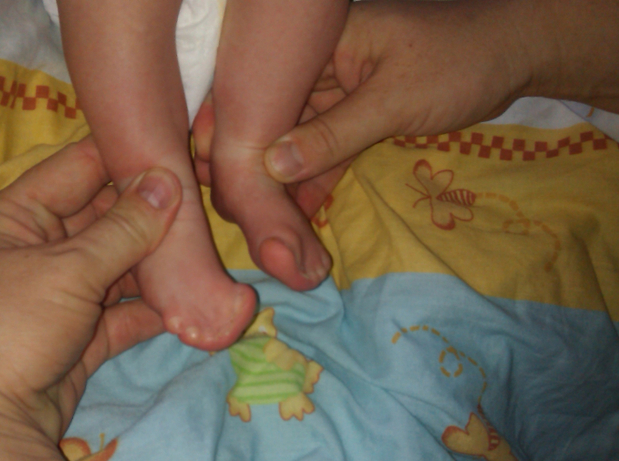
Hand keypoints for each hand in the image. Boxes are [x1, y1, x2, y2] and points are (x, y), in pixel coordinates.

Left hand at [0, 137, 181, 460]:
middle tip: (200, 207)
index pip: (78, 168)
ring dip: (156, 265)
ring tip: (201, 255)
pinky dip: (151, 308)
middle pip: (104, 218)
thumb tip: (167, 179)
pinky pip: (123, 309)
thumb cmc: (10, 324)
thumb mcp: (68, 268)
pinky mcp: (81, 334)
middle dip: (150, 216)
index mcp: (17, 215)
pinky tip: (188, 300)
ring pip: (119, 266)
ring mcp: (61, 293)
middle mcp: (39, 248)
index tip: (176, 151)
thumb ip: (125, 227)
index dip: (125, 156)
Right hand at [194, 0, 618, 216]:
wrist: (511, 58)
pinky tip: (297, 220)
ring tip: (266, 231)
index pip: (255, 92)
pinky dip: (311, 185)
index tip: (216, 185)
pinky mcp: (348, 119)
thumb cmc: (457, 64)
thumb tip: (270, 167)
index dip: (230, 137)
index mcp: (313, 45)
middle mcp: (310, 68)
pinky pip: (320, 154)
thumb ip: (333, 135)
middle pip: (265, 123)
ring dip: (282, 186)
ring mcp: (328, 95)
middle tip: (239, 218)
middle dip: (252, 170)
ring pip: (290, 145)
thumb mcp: (394, 99)